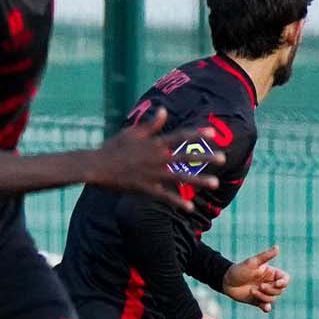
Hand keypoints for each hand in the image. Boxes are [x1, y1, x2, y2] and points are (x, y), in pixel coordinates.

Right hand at [88, 107, 223, 211]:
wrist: (95, 166)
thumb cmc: (111, 148)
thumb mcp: (131, 132)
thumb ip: (150, 124)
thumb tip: (163, 111)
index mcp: (154, 143)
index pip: (181, 136)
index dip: (198, 134)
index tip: (213, 132)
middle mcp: (157, 158)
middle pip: (185, 157)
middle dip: (205, 157)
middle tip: (222, 158)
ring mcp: (152, 174)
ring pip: (180, 177)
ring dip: (199, 180)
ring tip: (215, 183)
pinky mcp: (145, 188)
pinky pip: (165, 196)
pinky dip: (178, 202)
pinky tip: (190, 208)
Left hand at [222, 245, 289, 312]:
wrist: (225, 281)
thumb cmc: (239, 269)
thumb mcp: (252, 262)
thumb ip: (265, 256)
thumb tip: (277, 247)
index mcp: (271, 274)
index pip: (285, 279)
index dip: (283, 282)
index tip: (276, 283)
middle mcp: (269, 283)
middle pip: (280, 290)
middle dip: (270, 290)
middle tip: (259, 286)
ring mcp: (263, 293)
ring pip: (273, 299)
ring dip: (264, 297)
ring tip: (252, 291)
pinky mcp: (257, 301)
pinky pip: (266, 306)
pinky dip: (267, 308)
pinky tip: (265, 308)